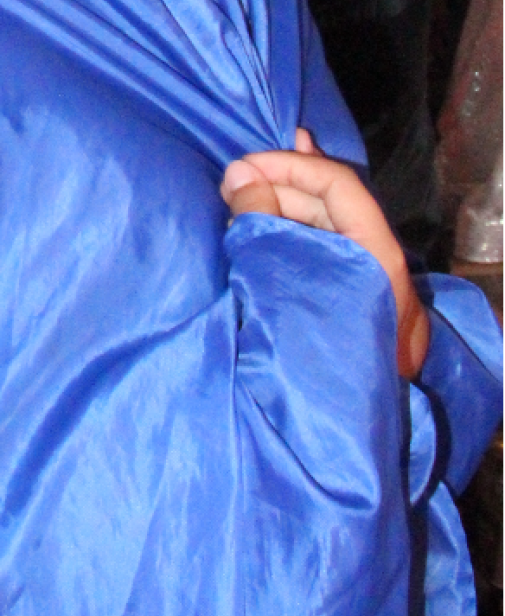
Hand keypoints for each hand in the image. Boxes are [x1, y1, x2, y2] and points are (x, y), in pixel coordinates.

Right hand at [221, 130, 428, 379]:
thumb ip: (259, 222)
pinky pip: (321, 260)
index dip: (288, 167)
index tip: (238, 168)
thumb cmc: (304, 365)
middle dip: (280, 187)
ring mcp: (370, 295)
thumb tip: (240, 174)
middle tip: (230, 184)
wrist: (323, 449)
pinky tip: (264, 218)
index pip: (338, 187)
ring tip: (238, 203)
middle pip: (333, 207)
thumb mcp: (273, 285)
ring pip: (324, 233)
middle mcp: (384, 273)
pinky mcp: (350, 313)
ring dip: (280, 212)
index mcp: (380, 263)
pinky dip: (290, 239)